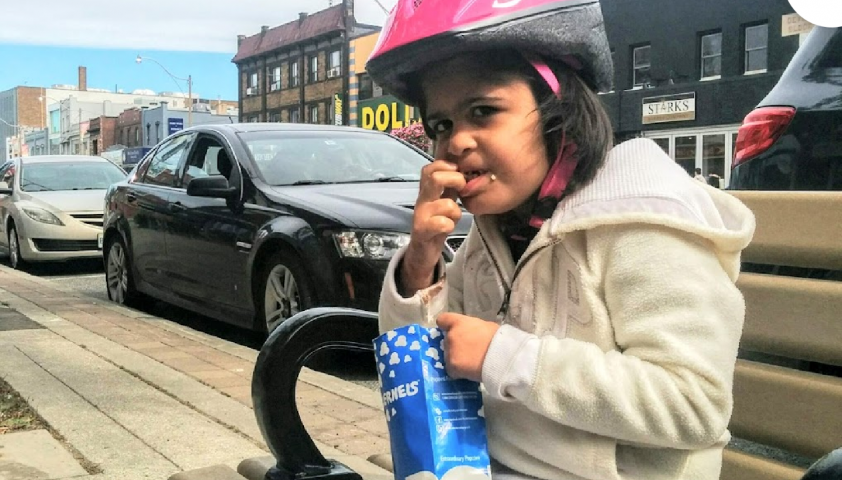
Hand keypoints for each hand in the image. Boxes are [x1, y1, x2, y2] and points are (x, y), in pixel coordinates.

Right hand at [400, 161, 465, 292]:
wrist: (422, 250)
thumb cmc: (437, 222)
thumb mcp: (444, 199)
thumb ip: (451, 185)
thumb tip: (465, 166)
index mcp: (428, 190)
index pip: (431, 167)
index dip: (446, 165)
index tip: (458, 173)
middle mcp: (422, 199)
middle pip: (434, 178)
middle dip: (455, 180)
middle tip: (462, 190)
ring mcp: (421, 215)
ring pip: (446, 204)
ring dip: (456, 211)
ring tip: (454, 217)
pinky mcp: (422, 230)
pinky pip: (442, 223)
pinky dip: (450, 225)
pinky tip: (447, 228)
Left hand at [437, 312, 498, 381]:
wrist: (501, 356)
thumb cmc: (498, 338)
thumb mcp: (485, 326)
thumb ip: (472, 329)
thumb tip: (472, 333)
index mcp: (458, 322)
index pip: (442, 320)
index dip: (446, 326)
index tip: (451, 330)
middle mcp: (451, 336)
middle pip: (447, 340)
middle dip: (455, 345)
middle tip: (468, 351)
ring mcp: (449, 352)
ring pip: (449, 356)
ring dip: (457, 359)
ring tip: (471, 363)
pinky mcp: (452, 366)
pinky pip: (452, 370)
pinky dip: (459, 372)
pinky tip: (470, 372)